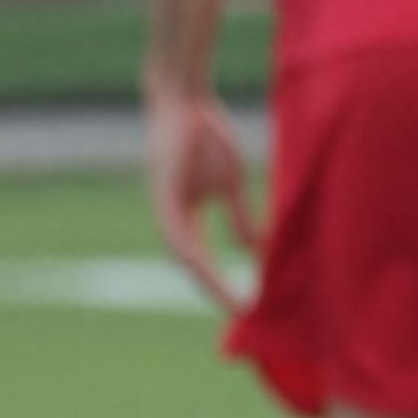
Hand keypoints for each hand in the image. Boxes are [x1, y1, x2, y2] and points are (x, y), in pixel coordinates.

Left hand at [145, 73, 262, 311]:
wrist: (186, 100)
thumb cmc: (206, 137)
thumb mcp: (231, 185)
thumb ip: (239, 217)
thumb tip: (253, 248)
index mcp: (186, 219)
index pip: (204, 261)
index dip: (224, 284)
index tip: (248, 306)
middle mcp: (171, 220)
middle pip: (193, 268)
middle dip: (217, 293)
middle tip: (244, 316)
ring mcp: (165, 208)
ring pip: (185, 257)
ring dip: (209, 283)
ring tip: (234, 303)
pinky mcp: (164, 195)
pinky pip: (180, 234)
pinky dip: (196, 256)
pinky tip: (211, 271)